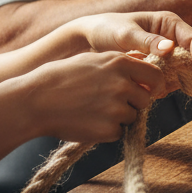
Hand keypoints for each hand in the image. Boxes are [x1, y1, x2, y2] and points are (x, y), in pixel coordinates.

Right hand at [18, 50, 164, 144]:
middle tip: (108, 103)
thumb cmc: (62, 77)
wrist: (36, 100)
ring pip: (132, 117)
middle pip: (145, 100)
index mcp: (120, 63)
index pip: (155, 76)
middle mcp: (123, 84)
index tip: (148, 90)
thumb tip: (144, 66)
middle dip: (133, 103)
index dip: (153, 85)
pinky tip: (88, 122)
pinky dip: (107, 131)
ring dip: (119, 118)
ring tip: (92, 110)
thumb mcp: (93, 60)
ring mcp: (117, 108)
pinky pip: (119, 132)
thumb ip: (120, 64)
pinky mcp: (109, 129)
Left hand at [73, 11, 191, 79]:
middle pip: (191, 59)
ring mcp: (165, 55)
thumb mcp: (125, 33)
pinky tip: (142, 87)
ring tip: (146, 85)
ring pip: (180, 73)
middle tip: (163, 86)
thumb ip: (147, 41)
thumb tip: (170, 48)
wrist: (88, 40)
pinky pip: (167, 81)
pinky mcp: (157, 68)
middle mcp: (171, 38)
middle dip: (182, 75)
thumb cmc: (106, 29)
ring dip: (169, 83)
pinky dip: (159, 87)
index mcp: (169, 23)